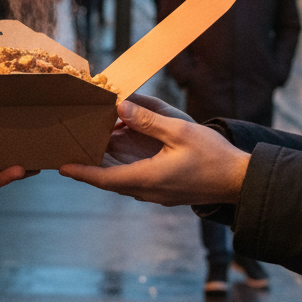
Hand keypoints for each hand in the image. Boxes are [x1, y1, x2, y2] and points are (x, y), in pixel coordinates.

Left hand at [60, 97, 249, 206]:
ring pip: (123, 178)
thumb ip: (148, 120)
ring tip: (97, 140)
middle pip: (110, 178)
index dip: (81, 172)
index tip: (61, 167)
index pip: (104, 179)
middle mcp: (147, 190)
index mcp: (147, 179)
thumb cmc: (213, 156)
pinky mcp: (165, 191)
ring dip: (110, 162)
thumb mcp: (180, 132)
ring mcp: (156, 194)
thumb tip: (120, 107)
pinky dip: (125, 164)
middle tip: (74, 144)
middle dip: (92, 162)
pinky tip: (126, 146)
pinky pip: (136, 178)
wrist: (240, 181)